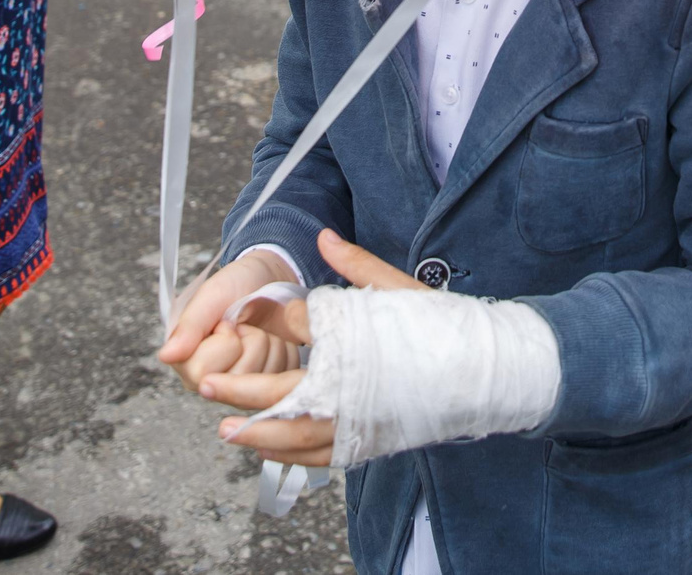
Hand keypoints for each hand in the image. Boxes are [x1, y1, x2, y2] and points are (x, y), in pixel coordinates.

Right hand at [159, 249, 298, 392]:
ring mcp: (240, 387)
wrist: (270, 279)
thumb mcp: (212, 296)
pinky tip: (276, 339)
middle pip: (237, 380)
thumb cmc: (236, 285)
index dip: (225, 342)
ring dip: (270, 345)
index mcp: (187, 361)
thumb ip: (190, 326)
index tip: (226, 322)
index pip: (202, 373)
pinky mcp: (268, 385)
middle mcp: (211, 381)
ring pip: (263, 381)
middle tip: (244, 325)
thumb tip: (167, 356)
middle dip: (251, 341)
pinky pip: (283, 378)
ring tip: (258, 329)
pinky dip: (285, 352)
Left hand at [203, 230, 428, 467]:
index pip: (299, 328)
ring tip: (226, 430)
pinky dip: (291, 454)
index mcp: (355, 343)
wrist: (484, 373)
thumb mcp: (397, 288)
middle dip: (242, 390)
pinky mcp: (368, 441)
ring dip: (259, 434)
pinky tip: (268, 448)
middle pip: (286, 394)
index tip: (236, 313)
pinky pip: (320, 455)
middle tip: (207, 384)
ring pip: (298, 436)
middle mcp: (352, 389)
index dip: (266, 319)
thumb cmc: (442, 326)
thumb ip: (354, 266)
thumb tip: (325, 236)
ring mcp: (360, 422)